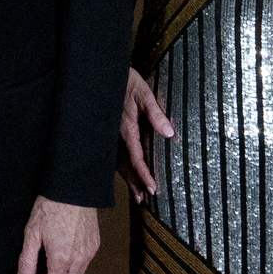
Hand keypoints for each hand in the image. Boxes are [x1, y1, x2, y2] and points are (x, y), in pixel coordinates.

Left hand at [16, 199, 103, 273]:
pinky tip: (60, 259)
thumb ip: (26, 261)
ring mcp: (89, 253)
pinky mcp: (94, 246)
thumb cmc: (51, 206)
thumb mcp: (31, 233)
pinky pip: (83, 267)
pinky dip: (71, 270)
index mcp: (61, 259)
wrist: (74, 188)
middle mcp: (79, 260)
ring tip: (46, 269)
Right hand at [119, 69, 173, 197]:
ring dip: (128, 180)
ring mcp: (111, 136)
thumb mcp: (144, 94)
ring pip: (119, 163)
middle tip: (145, 200)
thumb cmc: (126, 81)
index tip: (153, 189)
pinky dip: (121, 168)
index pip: (136, 159)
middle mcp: (117, 137)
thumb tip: (170, 134)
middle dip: (136, 184)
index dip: (144, 175)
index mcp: (127, 130)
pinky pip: (114, 155)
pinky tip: (124, 175)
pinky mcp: (109, 132)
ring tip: (137, 196)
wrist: (102, 73)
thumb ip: (156, 114)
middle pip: (126, 167)